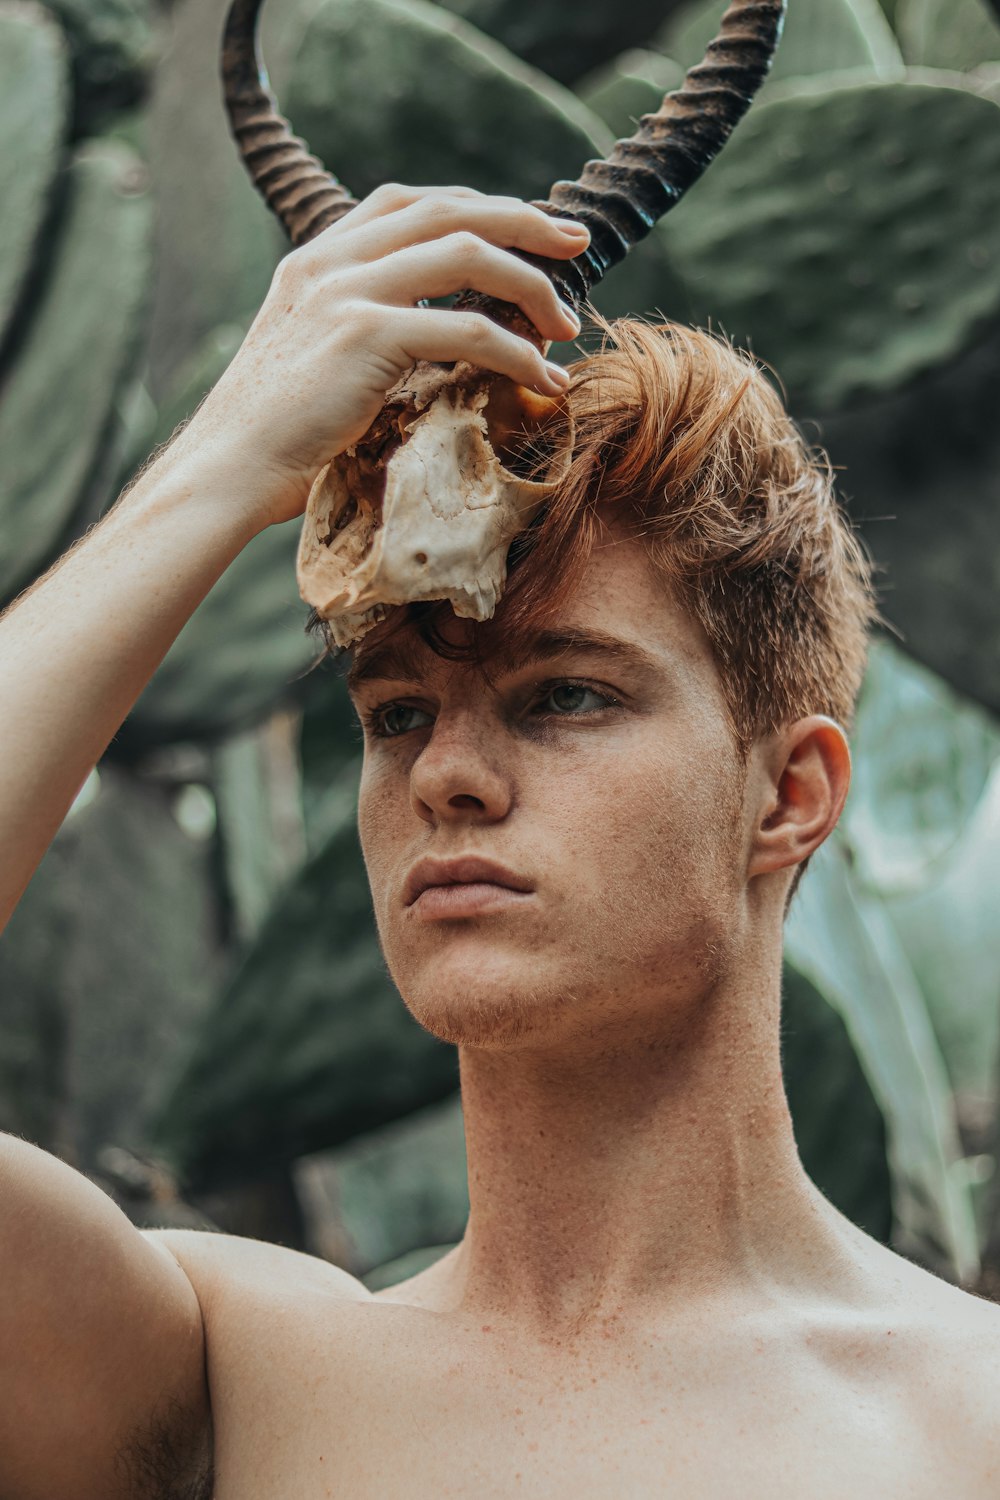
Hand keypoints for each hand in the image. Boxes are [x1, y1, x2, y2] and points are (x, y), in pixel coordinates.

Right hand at [185, 185, 589, 528]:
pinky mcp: (366, 337)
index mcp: (317, 259)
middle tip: (577, 242)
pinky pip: (469, 329)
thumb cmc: (272, 438)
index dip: (474, 206)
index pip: (408, 203)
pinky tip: (542, 377)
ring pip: (468, 255)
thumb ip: (358, 331)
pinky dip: (518, 352)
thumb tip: (426, 342)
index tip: (525, 228)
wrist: (225, 470)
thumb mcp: (311, 361)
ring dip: (531, 285)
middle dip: (523, 221)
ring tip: (565, 326)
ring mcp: (348, 292)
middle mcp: (331, 261)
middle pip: (449, 210)